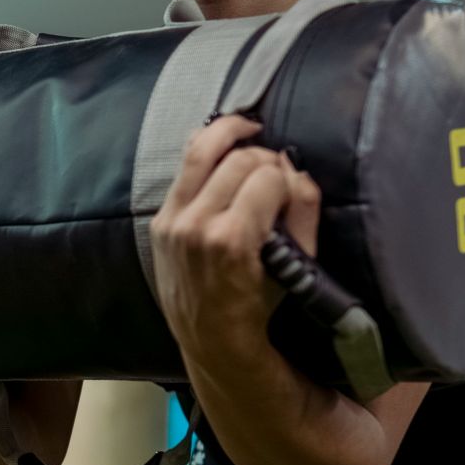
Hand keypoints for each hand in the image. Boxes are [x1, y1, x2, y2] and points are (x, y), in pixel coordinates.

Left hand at [147, 116, 321, 355]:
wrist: (211, 335)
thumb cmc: (260, 302)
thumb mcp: (296, 264)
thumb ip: (304, 212)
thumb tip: (297, 169)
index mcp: (232, 239)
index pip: (268, 177)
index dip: (286, 177)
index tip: (291, 188)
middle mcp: (196, 226)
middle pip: (238, 159)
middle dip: (264, 156)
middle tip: (274, 168)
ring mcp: (173, 221)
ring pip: (200, 150)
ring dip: (229, 134)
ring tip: (248, 129)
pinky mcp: (160, 219)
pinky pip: (181, 168)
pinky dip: (204, 151)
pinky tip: (221, 147)